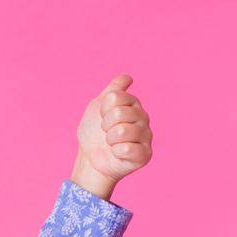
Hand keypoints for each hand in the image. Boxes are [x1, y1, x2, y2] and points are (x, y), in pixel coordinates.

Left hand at [70, 74, 152, 199]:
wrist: (90, 159)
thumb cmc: (94, 134)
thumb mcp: (98, 106)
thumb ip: (112, 90)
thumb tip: (128, 77)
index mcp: (133, 104)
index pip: (116, 97)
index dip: (103, 109)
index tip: (102, 117)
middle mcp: (143, 118)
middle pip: (119, 113)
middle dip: (106, 125)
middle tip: (107, 133)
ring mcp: (146, 136)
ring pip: (122, 131)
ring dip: (110, 139)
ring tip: (112, 143)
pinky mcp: (146, 154)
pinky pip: (126, 149)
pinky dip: (116, 152)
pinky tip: (118, 154)